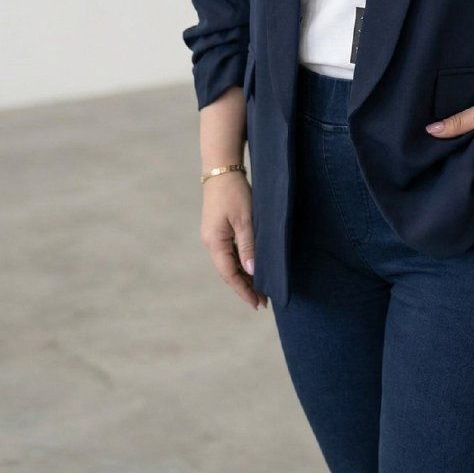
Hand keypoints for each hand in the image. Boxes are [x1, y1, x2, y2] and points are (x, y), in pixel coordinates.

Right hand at [200, 171, 267, 310]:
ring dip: (243, 276)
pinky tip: (252, 268)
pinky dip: (241, 263)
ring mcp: (214, 236)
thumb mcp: (245, 220)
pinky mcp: (219, 230)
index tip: (257, 303)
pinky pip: (230, 253)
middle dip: (244, 287)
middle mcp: (211, 242)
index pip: (229, 274)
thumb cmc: (234, 192)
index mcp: (215, 242)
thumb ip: (248, 246)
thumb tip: (252, 272)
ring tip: (260, 289)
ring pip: (229, 263)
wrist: (222, 169)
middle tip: (262, 301)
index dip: (243, 290)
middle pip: (228, 272)